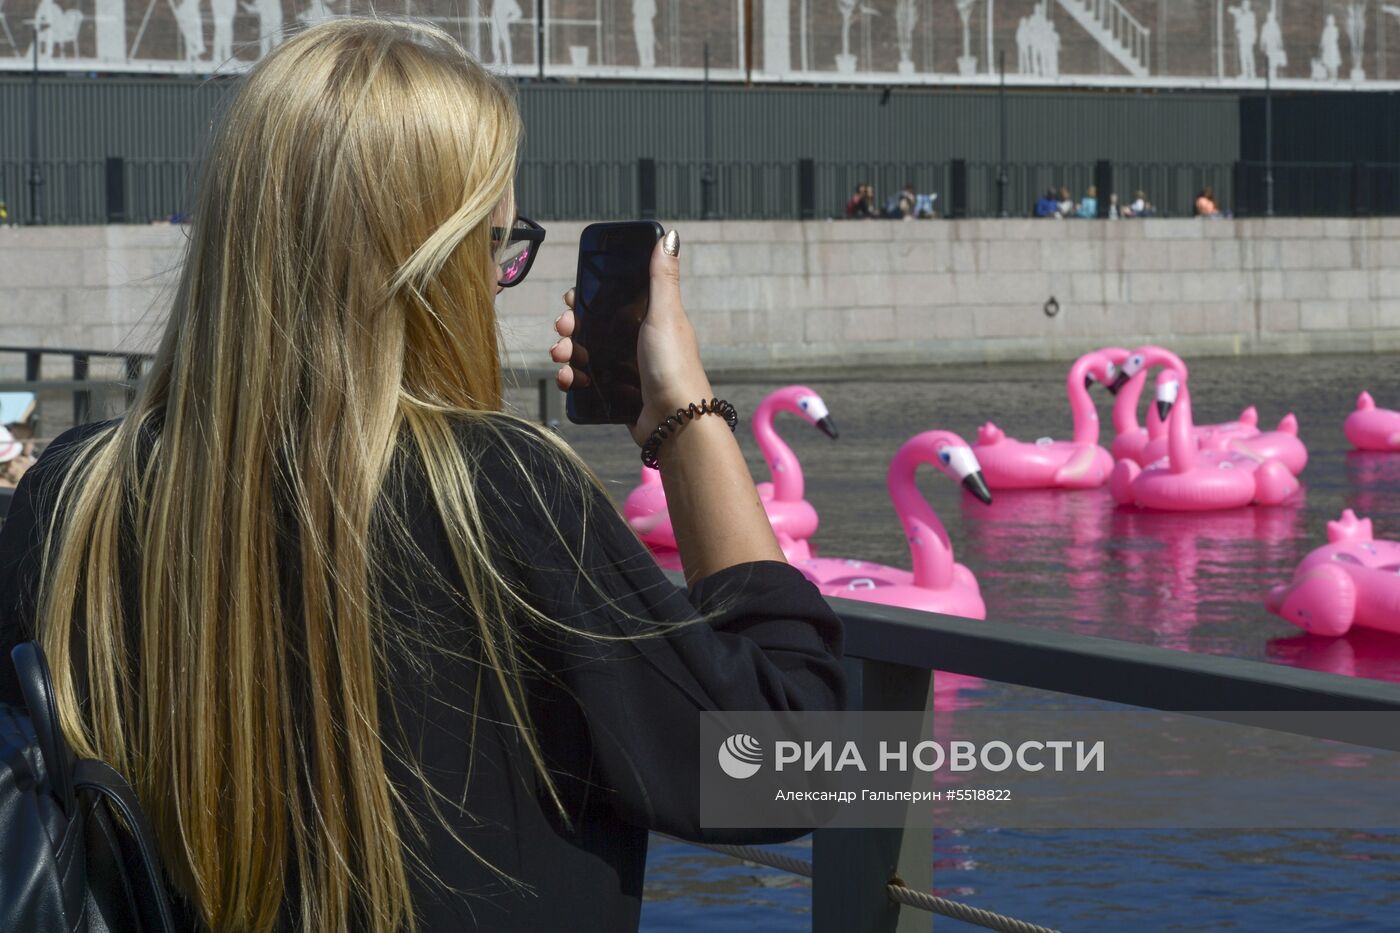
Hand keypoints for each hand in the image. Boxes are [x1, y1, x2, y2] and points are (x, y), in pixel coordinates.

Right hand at [550, 230, 713, 445]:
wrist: (675, 422)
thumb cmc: (674, 365)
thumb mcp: (666, 314)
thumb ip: (662, 277)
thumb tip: (669, 236)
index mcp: (647, 320)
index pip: (610, 302)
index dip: (588, 299)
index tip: (572, 299)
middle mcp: (635, 343)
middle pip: (591, 327)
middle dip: (570, 326)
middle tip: (562, 329)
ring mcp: (624, 370)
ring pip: (584, 354)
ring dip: (566, 352)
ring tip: (561, 356)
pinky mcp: (616, 395)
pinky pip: (585, 383)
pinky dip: (572, 379)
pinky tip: (567, 379)